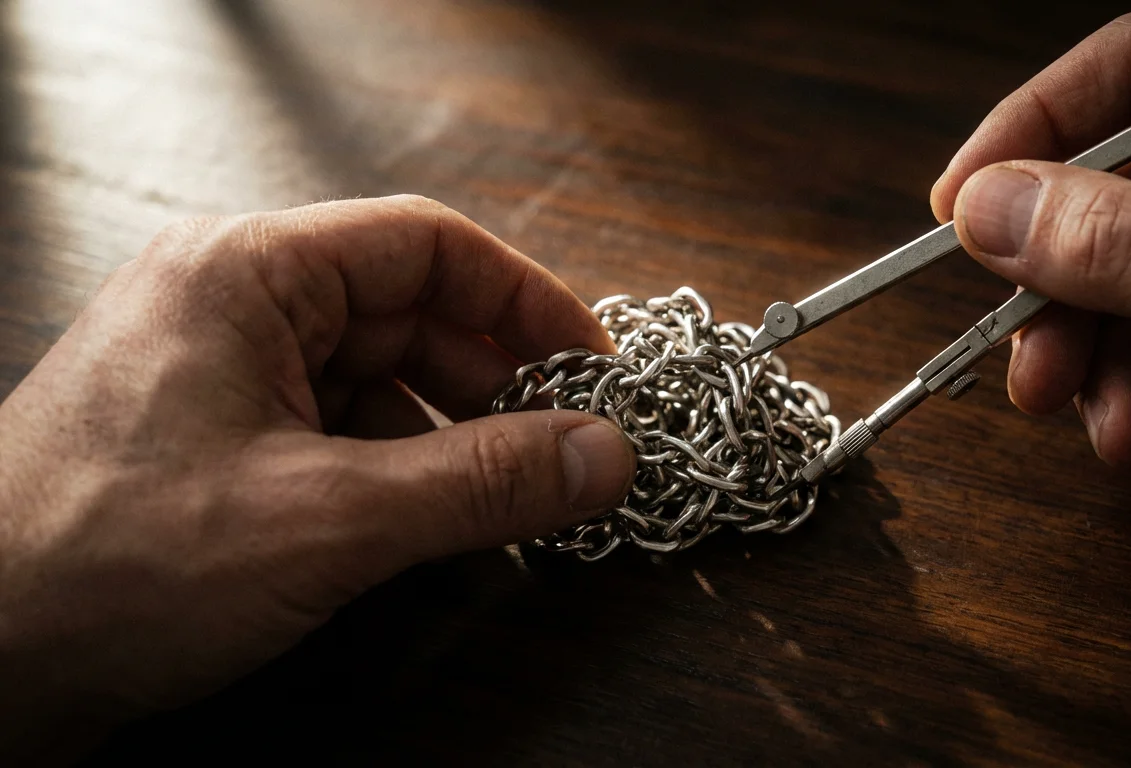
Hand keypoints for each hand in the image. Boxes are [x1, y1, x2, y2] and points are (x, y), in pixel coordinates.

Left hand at [0, 196, 636, 760]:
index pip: (426, 244)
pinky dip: (396, 472)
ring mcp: (219, 372)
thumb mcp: (325, 520)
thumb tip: (603, 457)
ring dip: (448, 437)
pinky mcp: (214, 440)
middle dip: (493, 382)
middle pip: (408, 313)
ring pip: (377, 379)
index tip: (593, 367)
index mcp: (245, 272)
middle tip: (563, 451)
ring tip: (500, 502)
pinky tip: (425, 527)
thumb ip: (479, 484)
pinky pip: (337, 430)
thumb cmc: (105, 566)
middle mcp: (231, 304)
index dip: (525, 300)